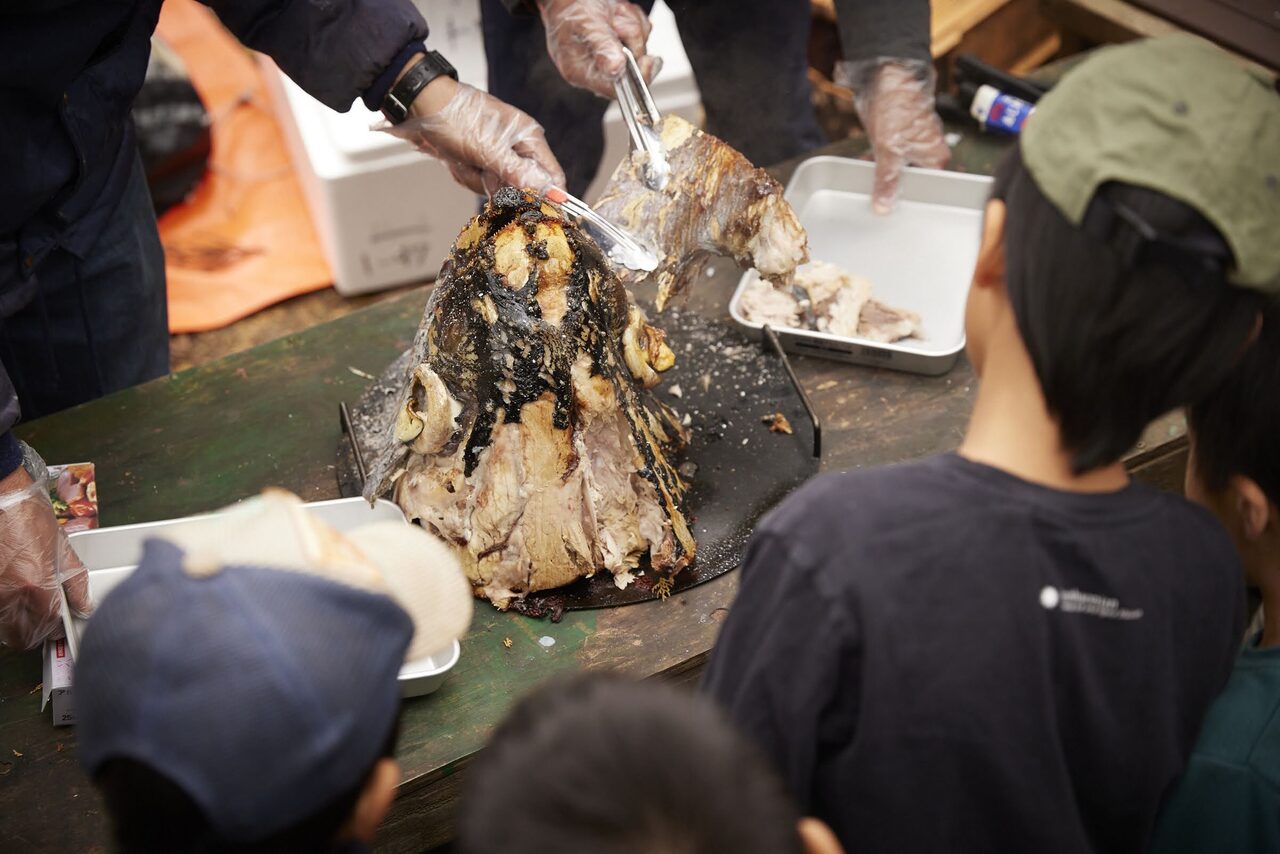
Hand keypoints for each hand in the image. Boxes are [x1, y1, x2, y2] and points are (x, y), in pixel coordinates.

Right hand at [0, 451, 91, 650]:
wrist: (3, 497)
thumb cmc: (30, 518)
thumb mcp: (63, 549)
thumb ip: (76, 582)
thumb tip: (85, 605)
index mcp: (36, 585)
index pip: (47, 627)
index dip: (55, 630)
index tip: (59, 626)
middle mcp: (9, 593)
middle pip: (21, 636)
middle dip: (35, 633)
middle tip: (44, 621)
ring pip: (4, 626)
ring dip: (17, 623)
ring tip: (28, 604)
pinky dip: (3, 609)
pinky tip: (13, 593)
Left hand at [386, 76, 565, 195]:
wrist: (421, 106)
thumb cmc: (455, 119)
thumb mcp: (488, 150)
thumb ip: (519, 173)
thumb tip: (550, 192)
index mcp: (528, 136)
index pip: (552, 174)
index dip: (548, 195)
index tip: (535, 210)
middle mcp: (517, 145)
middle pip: (523, 184)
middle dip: (499, 185)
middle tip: (480, 170)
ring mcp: (498, 152)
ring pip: (499, 185)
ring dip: (477, 178)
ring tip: (463, 160)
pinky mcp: (481, 158)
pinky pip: (481, 180)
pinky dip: (467, 174)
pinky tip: (457, 161)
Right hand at [538, 0, 658, 97]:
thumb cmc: (569, 6)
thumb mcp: (586, 24)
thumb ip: (602, 47)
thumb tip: (615, 70)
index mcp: (581, 71)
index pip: (614, 90)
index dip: (634, 79)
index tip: (646, 62)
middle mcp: (596, 66)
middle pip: (632, 68)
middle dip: (631, 40)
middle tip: (616, 23)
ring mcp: (609, 54)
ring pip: (639, 46)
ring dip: (631, 24)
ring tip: (613, 13)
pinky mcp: (620, 42)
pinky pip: (641, 34)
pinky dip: (634, 18)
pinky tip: (617, 12)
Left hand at [838, 59, 950, 214]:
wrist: (886, 74)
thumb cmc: (898, 106)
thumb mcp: (890, 151)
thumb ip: (887, 180)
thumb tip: (884, 206)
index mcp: (936, 158)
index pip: (926, 190)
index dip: (907, 200)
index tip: (890, 210)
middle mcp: (927, 154)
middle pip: (910, 182)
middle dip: (891, 189)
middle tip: (874, 200)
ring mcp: (911, 145)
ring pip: (895, 170)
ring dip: (880, 176)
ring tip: (866, 185)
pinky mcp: (895, 137)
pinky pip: (886, 158)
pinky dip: (875, 163)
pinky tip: (862, 167)